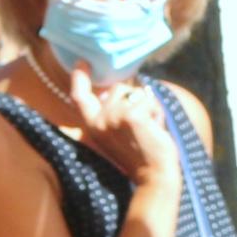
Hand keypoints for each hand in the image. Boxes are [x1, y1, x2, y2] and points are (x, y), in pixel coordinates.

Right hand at [65, 75, 172, 191]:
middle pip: (118, 87)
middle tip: (142, 123)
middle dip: (134, 98)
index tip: (83, 61)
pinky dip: (156, 111)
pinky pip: (148, 99)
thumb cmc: (141, 153)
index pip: (79, 96)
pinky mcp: (131, 116)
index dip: (79, 77)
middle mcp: (99, 121)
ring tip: (149, 127)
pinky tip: (155, 128)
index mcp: (92, 125)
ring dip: (147, 105)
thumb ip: (112, 111)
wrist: (154, 175)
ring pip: (135, 92)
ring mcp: (113, 117)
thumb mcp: (118, 131)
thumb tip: (117, 87)